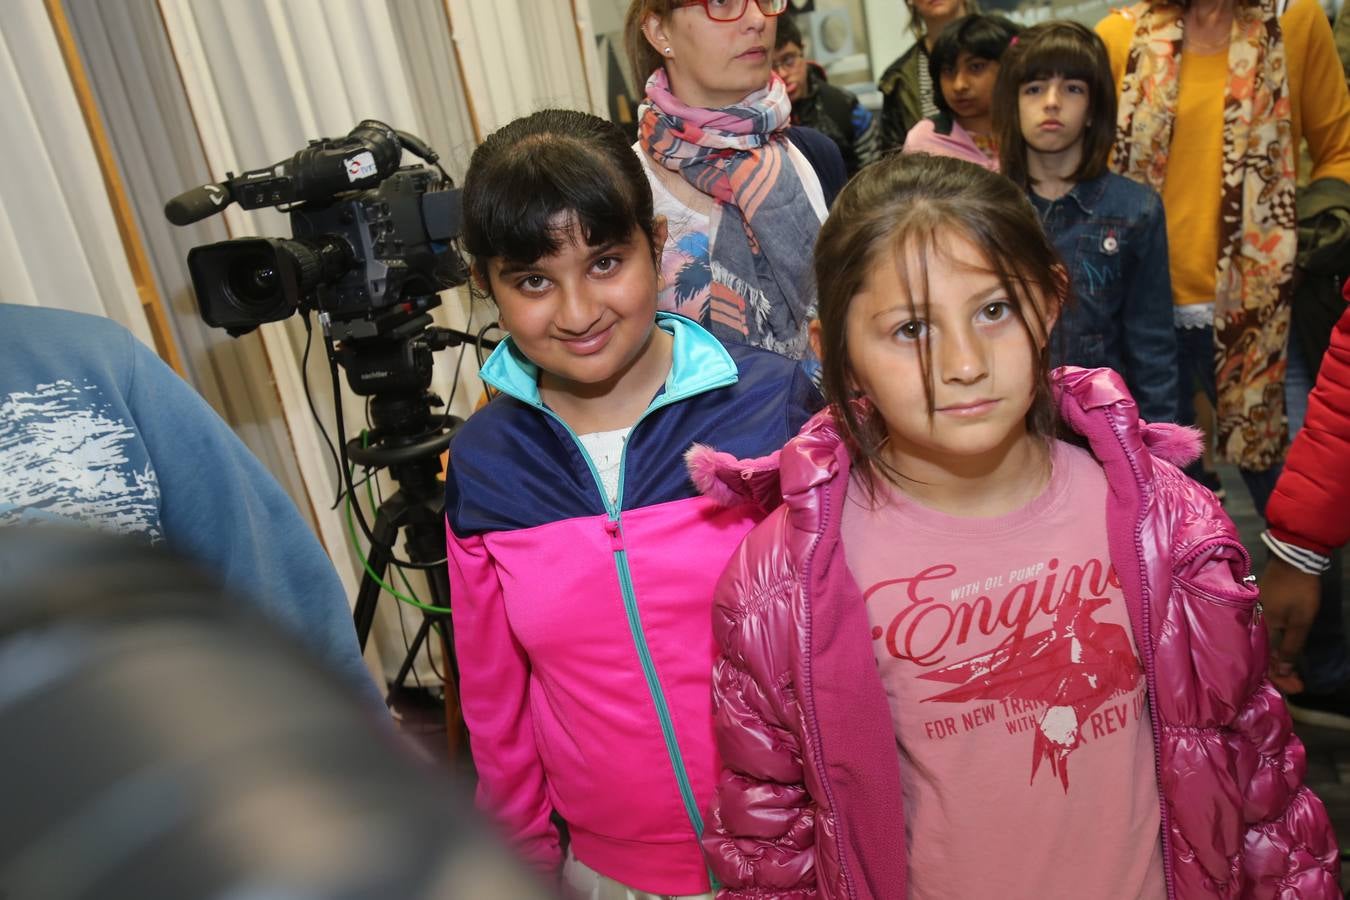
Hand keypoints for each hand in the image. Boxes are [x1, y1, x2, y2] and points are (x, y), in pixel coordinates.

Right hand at [1260, 556, 1320, 691]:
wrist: (1293, 560)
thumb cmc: (1298, 591)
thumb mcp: (1301, 621)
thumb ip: (1291, 647)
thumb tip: (1283, 670)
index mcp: (1259, 628)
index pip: (1265, 661)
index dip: (1280, 678)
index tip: (1297, 689)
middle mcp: (1251, 624)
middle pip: (1260, 656)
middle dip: (1278, 673)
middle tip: (1297, 684)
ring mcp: (1253, 615)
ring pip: (1260, 646)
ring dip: (1274, 661)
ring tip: (1291, 673)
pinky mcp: (1257, 609)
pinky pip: (1261, 635)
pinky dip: (1270, 647)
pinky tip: (1279, 653)